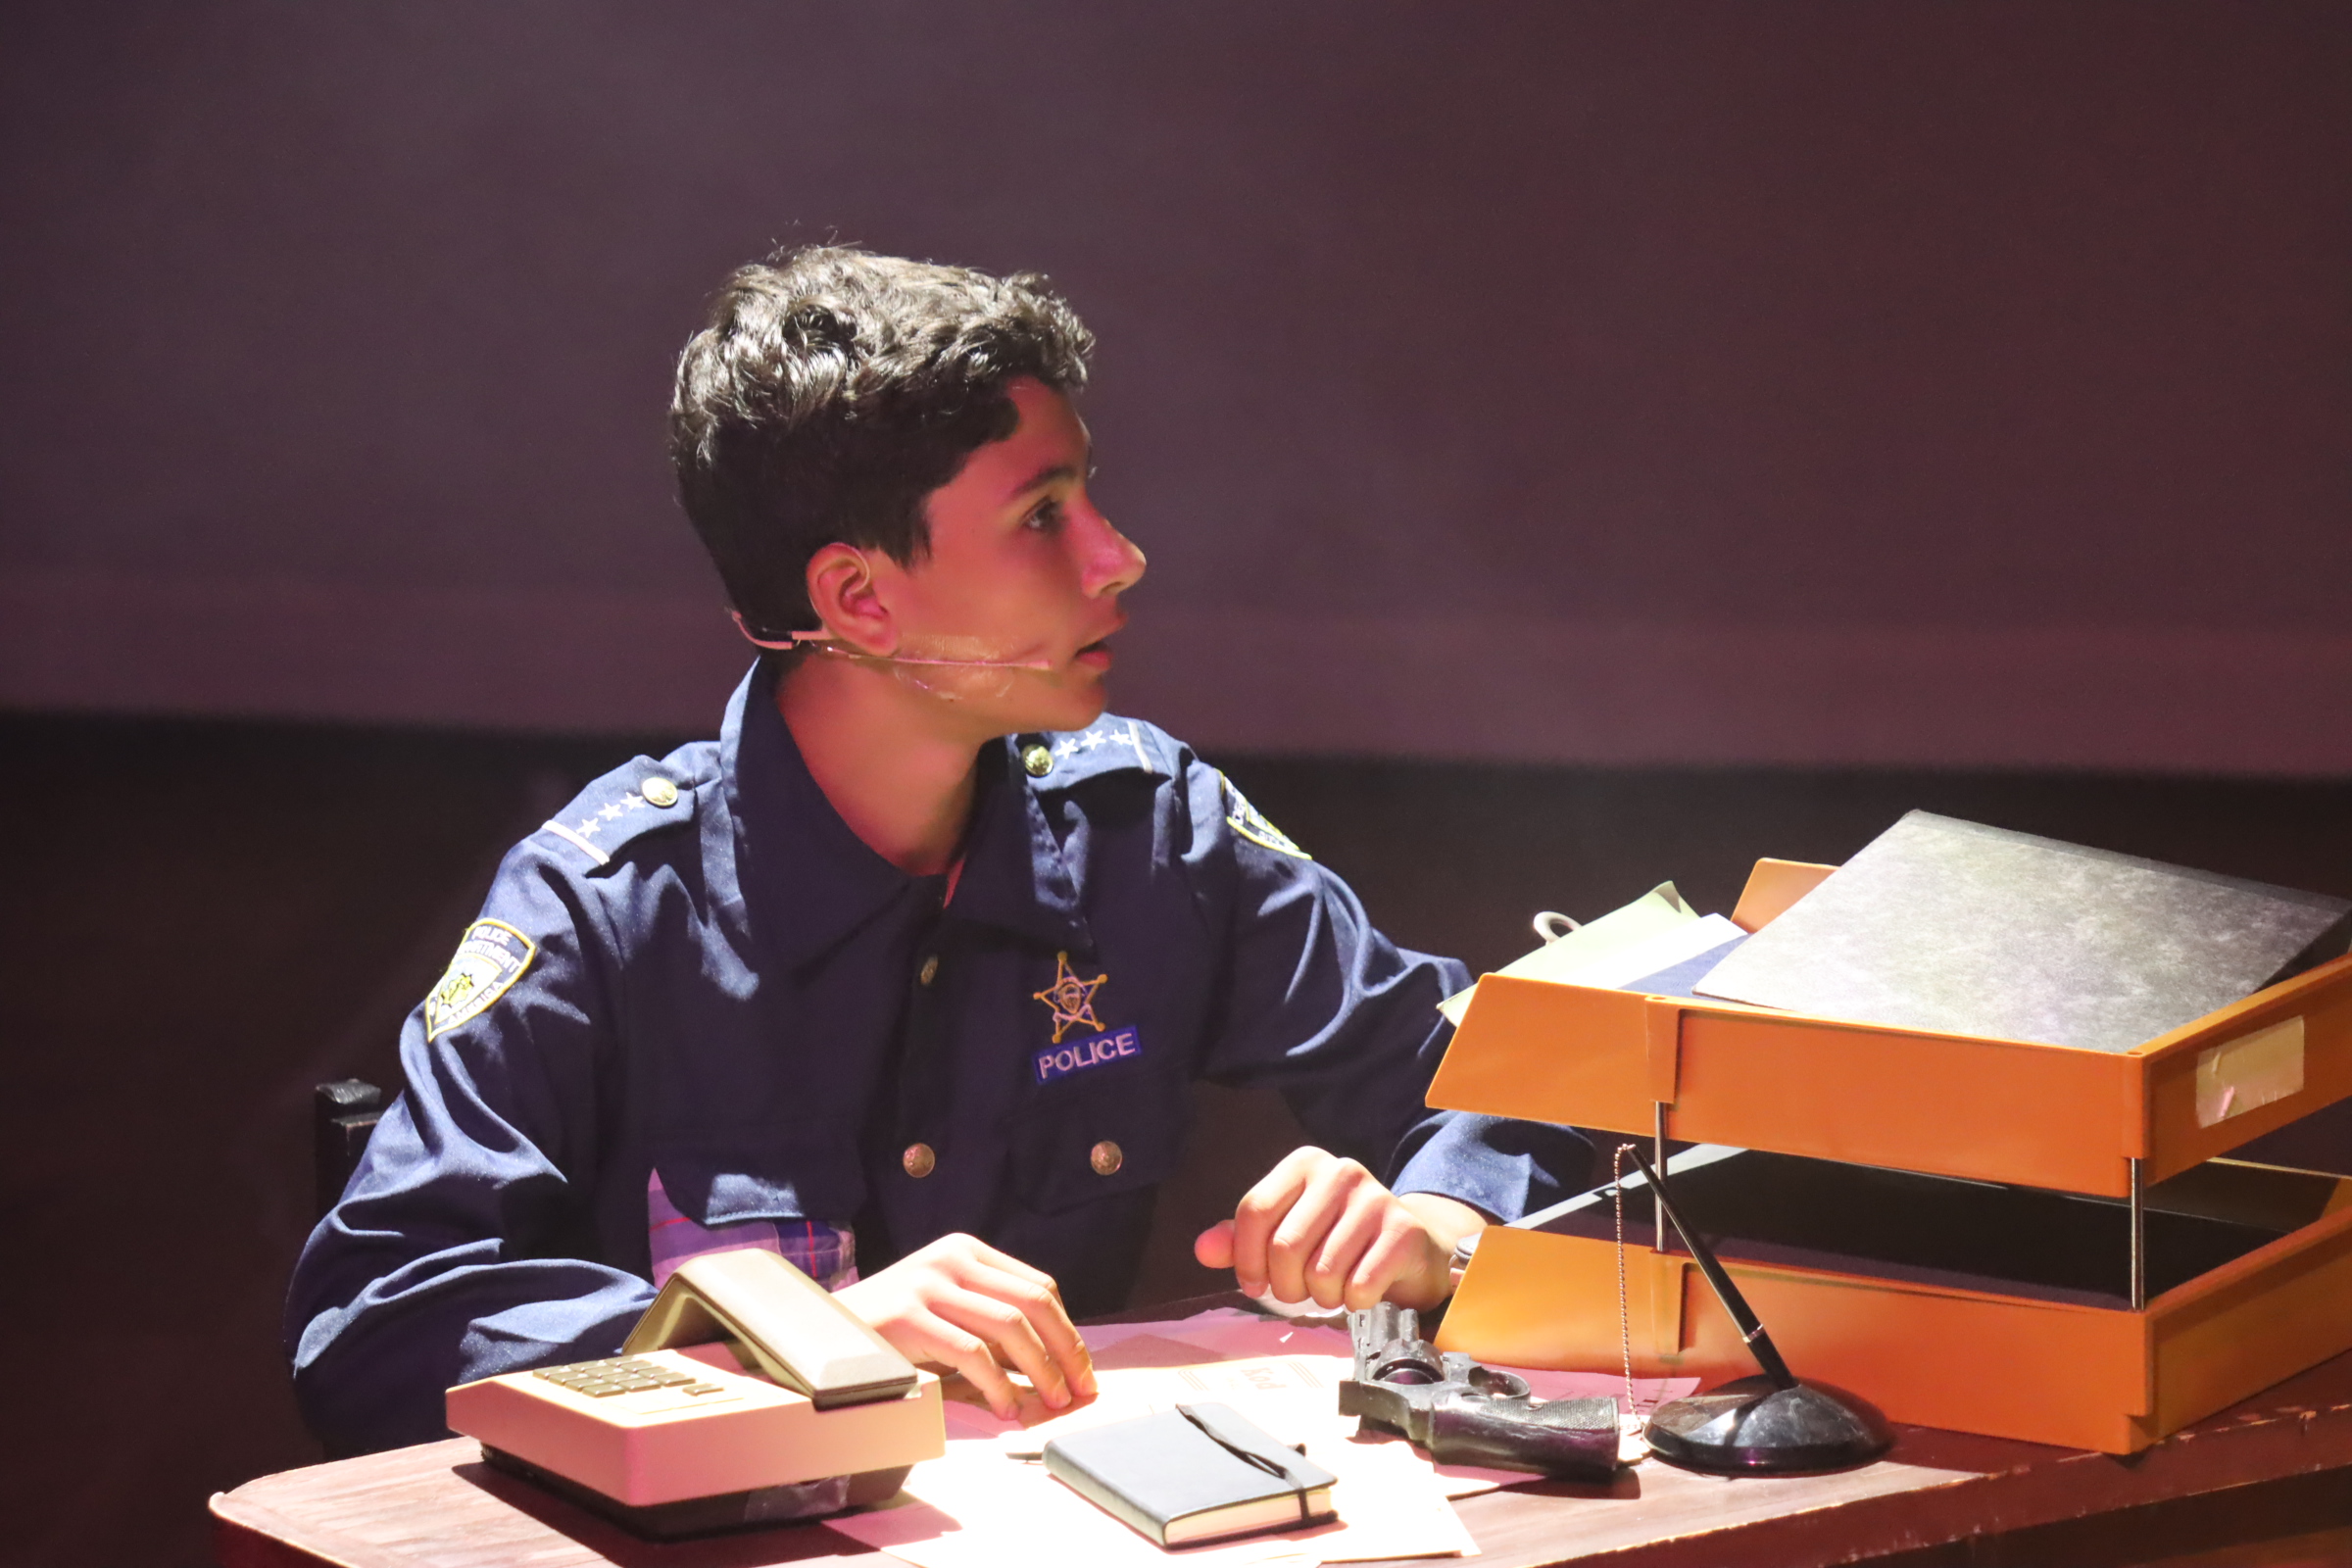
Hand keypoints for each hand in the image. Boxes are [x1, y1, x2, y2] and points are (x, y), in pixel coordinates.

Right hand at [834, 1233, 1096, 1418]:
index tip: (1081, 1370)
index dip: (1068, 1331)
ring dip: (1041, 1371)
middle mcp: (951, 1258)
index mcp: (966, 1252)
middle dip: (1066, 1350)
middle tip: (1079, 1390)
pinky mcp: (907, 1316)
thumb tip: (1056, 1376)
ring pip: (1010, 1325)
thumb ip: (994, 1335)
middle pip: (1033, 1302)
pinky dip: (998, 1386)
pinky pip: (972, 1353)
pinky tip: (1005, 1409)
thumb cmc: (891, 1336)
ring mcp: (927, 1283)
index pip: (1038, 1286)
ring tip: (1052, 1403)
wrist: (816, 1336)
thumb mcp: (946, 1317)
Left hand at [1191, 1146, 1486, 1312]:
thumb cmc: (1335, 1242)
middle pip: (1285, 1246)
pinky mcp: (1404, 1231)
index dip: (1247, 1259)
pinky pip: (1359, 1286)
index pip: (1254, 1211)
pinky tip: (1360, 1292)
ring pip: (1322, 1271)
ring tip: (1331, 1288)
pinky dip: (1354, 1302)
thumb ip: (1240, 1240)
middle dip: (1285, 1285)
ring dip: (1321, 1296)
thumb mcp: (1283, 1234)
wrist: (1407, 1250)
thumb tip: (1203, 1249)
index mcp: (1304, 1164)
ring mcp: (1376, 1198)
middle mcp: (1340, 1171)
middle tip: (1298, 1291)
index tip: (1254, 1283)